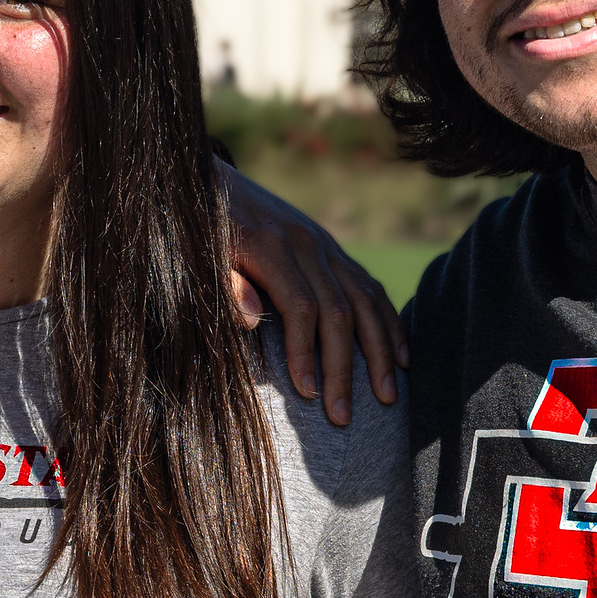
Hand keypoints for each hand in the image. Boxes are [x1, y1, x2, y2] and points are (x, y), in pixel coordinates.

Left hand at [219, 165, 403, 425]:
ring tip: (386, 397)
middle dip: (343, 368)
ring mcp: (325, 245)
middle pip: (338, 312)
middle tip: (342, 416)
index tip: (307, 395)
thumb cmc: (195, 226)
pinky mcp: (332, 249)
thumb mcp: (196, 251)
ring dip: (378, 352)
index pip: (301, 308)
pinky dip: (389, 323)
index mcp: (270, 245)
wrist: (207, 180)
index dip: (305, 353)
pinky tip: (401, 357)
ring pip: (364, 301)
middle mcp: (307, 243)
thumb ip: (222, 282)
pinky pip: (370, 288)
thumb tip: (250, 320)